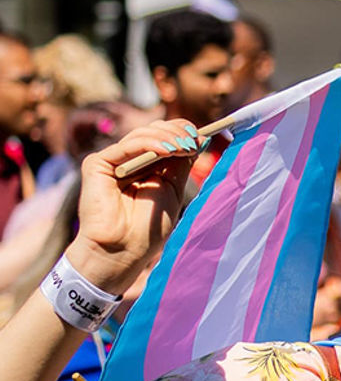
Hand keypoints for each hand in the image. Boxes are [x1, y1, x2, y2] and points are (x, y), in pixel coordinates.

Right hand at [66, 120, 202, 292]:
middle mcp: (130, 160)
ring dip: (168, 138)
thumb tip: (200, 137)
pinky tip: (169, 150)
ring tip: (185, 148)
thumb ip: (181, 163)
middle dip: (178, 132)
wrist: (124, 250)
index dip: (182, 132)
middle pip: (154, 131)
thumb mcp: (173, 188)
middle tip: (194, 142)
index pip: (165, 136)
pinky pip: (127, 147)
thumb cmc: (149, 227)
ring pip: (142, 135)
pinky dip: (150, 144)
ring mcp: (114, 160)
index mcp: (149, 165)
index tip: (203, 137)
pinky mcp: (98, 164)